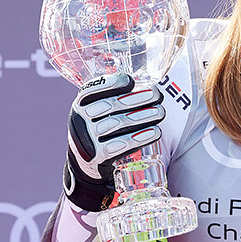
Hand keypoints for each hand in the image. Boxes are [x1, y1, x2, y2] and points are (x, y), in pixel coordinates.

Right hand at [63, 73, 164, 210]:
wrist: (86, 160)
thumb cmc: (100, 126)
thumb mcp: (97, 108)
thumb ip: (113, 95)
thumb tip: (146, 83)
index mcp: (80, 104)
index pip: (91, 90)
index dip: (112, 83)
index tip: (132, 81)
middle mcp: (79, 120)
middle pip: (110, 106)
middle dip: (137, 98)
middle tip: (157, 94)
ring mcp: (87, 139)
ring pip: (118, 123)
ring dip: (143, 116)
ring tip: (161, 112)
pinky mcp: (98, 156)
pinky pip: (121, 145)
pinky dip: (140, 137)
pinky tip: (156, 132)